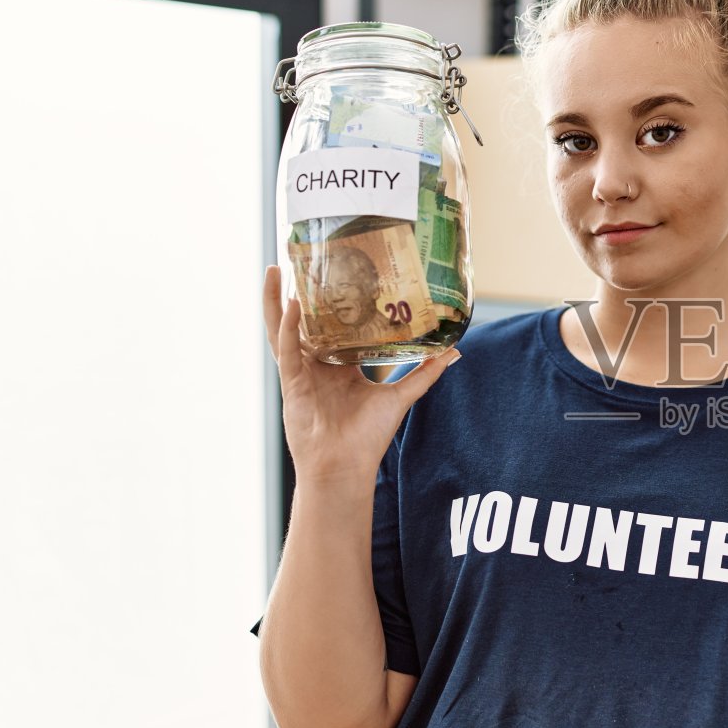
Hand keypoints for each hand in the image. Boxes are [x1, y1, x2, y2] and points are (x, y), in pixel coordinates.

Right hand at [263, 265, 458, 483]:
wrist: (346, 467)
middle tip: (295, 260)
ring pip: (283, 329)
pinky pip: (286, 351)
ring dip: (276, 300)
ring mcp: (300, 373)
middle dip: (296, 292)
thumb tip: (454, 352)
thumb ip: (425, 373)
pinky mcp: (291, 384)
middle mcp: (316, 365)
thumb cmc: (367, 437)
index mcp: (338, 366)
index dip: (330, 302)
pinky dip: (287, 328)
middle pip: (302, 321)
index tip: (334, 273)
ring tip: (273, 270)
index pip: (332, 326)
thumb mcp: (400, 396)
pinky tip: (289, 304)